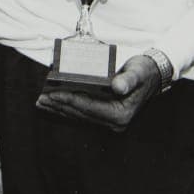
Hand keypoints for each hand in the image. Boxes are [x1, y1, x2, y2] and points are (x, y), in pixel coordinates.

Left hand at [35, 54, 160, 132]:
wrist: (152, 75)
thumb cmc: (144, 71)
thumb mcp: (138, 72)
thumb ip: (128, 80)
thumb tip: (117, 87)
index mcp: (120, 114)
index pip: (89, 108)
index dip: (70, 101)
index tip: (52, 94)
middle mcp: (114, 122)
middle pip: (81, 113)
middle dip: (59, 106)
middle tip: (40, 99)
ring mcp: (109, 121)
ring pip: (79, 115)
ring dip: (60, 109)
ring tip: (42, 102)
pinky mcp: (105, 116)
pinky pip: (82, 113)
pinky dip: (67, 107)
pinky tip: (55, 103)